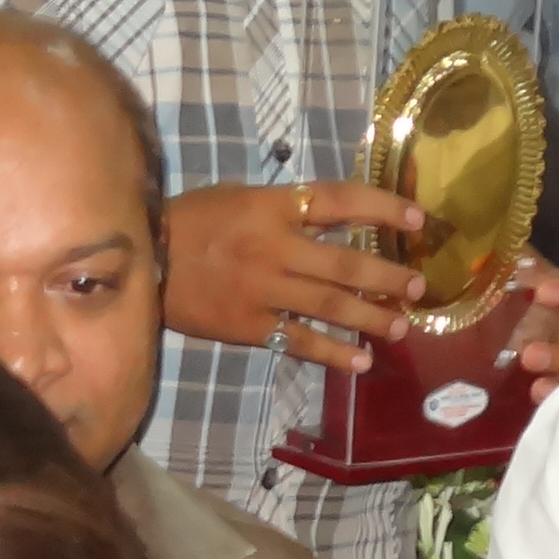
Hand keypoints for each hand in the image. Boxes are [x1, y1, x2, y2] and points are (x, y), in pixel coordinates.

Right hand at [162, 178, 430, 367]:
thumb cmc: (191, 220)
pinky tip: (361, 362)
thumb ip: (286, 207)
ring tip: (399, 326)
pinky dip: (333, 352)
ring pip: (329, 305)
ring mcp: (262, 289)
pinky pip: (298, 339)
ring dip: (370, 317)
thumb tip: (337, 217)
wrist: (141, 260)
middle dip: (387, 275)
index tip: (418, 219)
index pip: (339, 201)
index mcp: (272, 206)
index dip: (383, 208)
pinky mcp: (249, 325)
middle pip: (344, 262)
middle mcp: (273, 247)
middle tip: (417, 286)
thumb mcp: (239, 196)